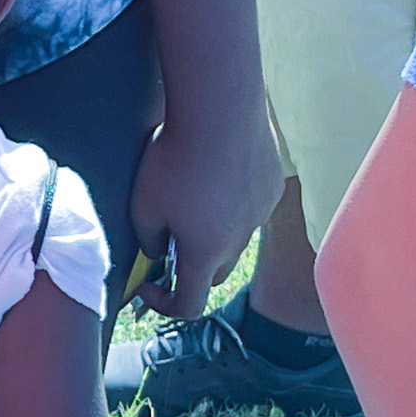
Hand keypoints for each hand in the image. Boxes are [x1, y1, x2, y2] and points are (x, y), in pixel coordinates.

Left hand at [128, 110, 281, 320]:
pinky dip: (232, 203)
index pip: (190, 304)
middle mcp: (239, 241)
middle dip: (189, 267)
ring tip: (191, 196)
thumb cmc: (175, 160)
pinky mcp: (272, 188)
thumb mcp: (143, 205)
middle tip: (167, 241)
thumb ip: (149, 239)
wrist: (221, 112)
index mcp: (204, 253)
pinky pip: (250, 207)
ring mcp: (261, 214)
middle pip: (212, 272)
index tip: (148, 285)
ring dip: (212, 232)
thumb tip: (159, 251)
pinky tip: (217, 172)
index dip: (165, 304)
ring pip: (234, 237)